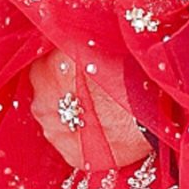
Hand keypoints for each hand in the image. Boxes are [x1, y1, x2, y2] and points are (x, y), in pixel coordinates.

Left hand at [29, 45, 151, 170]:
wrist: (146, 107)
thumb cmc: (123, 70)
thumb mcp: (91, 42)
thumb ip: (71, 42)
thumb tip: (66, 33)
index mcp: (43, 70)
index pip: (42, 66)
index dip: (60, 68)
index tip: (77, 70)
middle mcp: (41, 103)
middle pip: (46, 96)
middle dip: (64, 95)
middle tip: (92, 92)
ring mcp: (55, 132)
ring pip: (58, 122)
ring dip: (75, 117)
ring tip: (102, 112)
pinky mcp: (72, 155)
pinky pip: (74, 145)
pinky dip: (86, 139)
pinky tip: (105, 131)